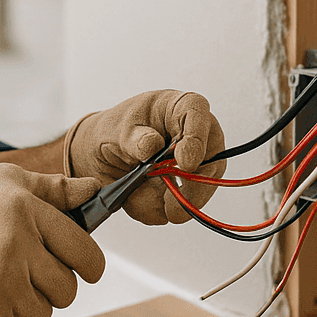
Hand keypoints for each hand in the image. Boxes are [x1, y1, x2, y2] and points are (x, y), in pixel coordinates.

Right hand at [0, 164, 104, 316]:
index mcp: (30, 209)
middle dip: (52, 288)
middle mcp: (21, 242)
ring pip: (43, 313)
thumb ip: (53, 187)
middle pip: (67, 289)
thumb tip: (94, 189)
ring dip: (26, 307)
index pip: (85, 250)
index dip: (89, 266)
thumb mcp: (5, 181)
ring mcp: (4, 276)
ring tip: (2, 285)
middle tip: (27, 276)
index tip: (82, 269)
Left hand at [63, 90, 226, 224]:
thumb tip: (151, 146)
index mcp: (181, 107)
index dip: (196, 139)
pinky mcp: (188, 190)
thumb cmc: (117, 130)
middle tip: (170, 206)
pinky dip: (155, 209)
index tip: (186, 162)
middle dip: (191, 189)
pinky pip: (179, 209)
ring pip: (198, 192)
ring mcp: (198, 165)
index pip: (198, 113)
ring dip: (166, 202)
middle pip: (211, 162)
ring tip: (135, 194)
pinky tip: (137, 197)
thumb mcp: (117, 129)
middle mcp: (198, 136)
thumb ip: (134, 138)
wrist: (105, 154)